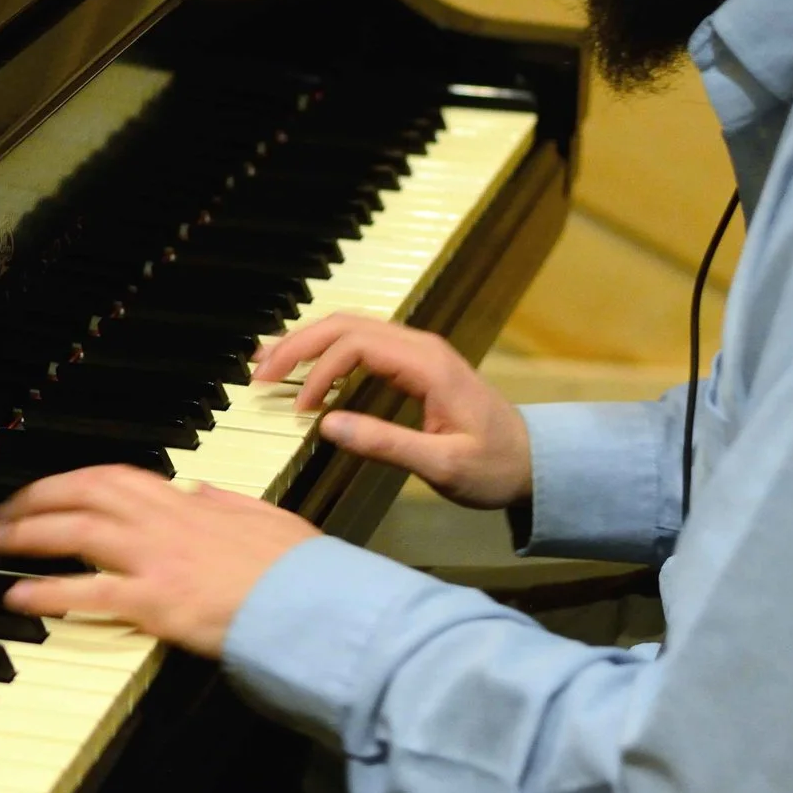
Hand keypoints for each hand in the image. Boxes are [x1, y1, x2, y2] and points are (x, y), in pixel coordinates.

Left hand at [0, 466, 320, 656]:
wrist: (314, 602)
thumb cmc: (298, 568)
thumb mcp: (264, 517)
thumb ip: (226, 503)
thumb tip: (200, 490)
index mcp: (190, 503)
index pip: (117, 478)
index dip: (75, 480)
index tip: (51, 487)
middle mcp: (165, 522)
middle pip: (85, 493)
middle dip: (36, 497)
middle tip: (3, 511)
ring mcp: (156, 559)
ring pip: (76, 531)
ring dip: (27, 533)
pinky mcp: (154, 601)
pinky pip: (88, 591)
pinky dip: (47, 591)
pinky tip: (18, 595)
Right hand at [253, 314, 531, 508]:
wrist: (533, 463)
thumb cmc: (494, 468)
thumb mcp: (443, 466)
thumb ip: (387, 444)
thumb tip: (327, 426)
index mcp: (428, 364)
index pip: (356, 346)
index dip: (319, 372)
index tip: (300, 412)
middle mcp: (420, 346)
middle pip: (346, 325)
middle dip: (297, 346)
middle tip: (258, 375)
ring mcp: (417, 350)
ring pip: (349, 327)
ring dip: (306, 342)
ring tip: (264, 362)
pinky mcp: (412, 362)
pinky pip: (360, 341)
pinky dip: (324, 348)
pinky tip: (298, 360)